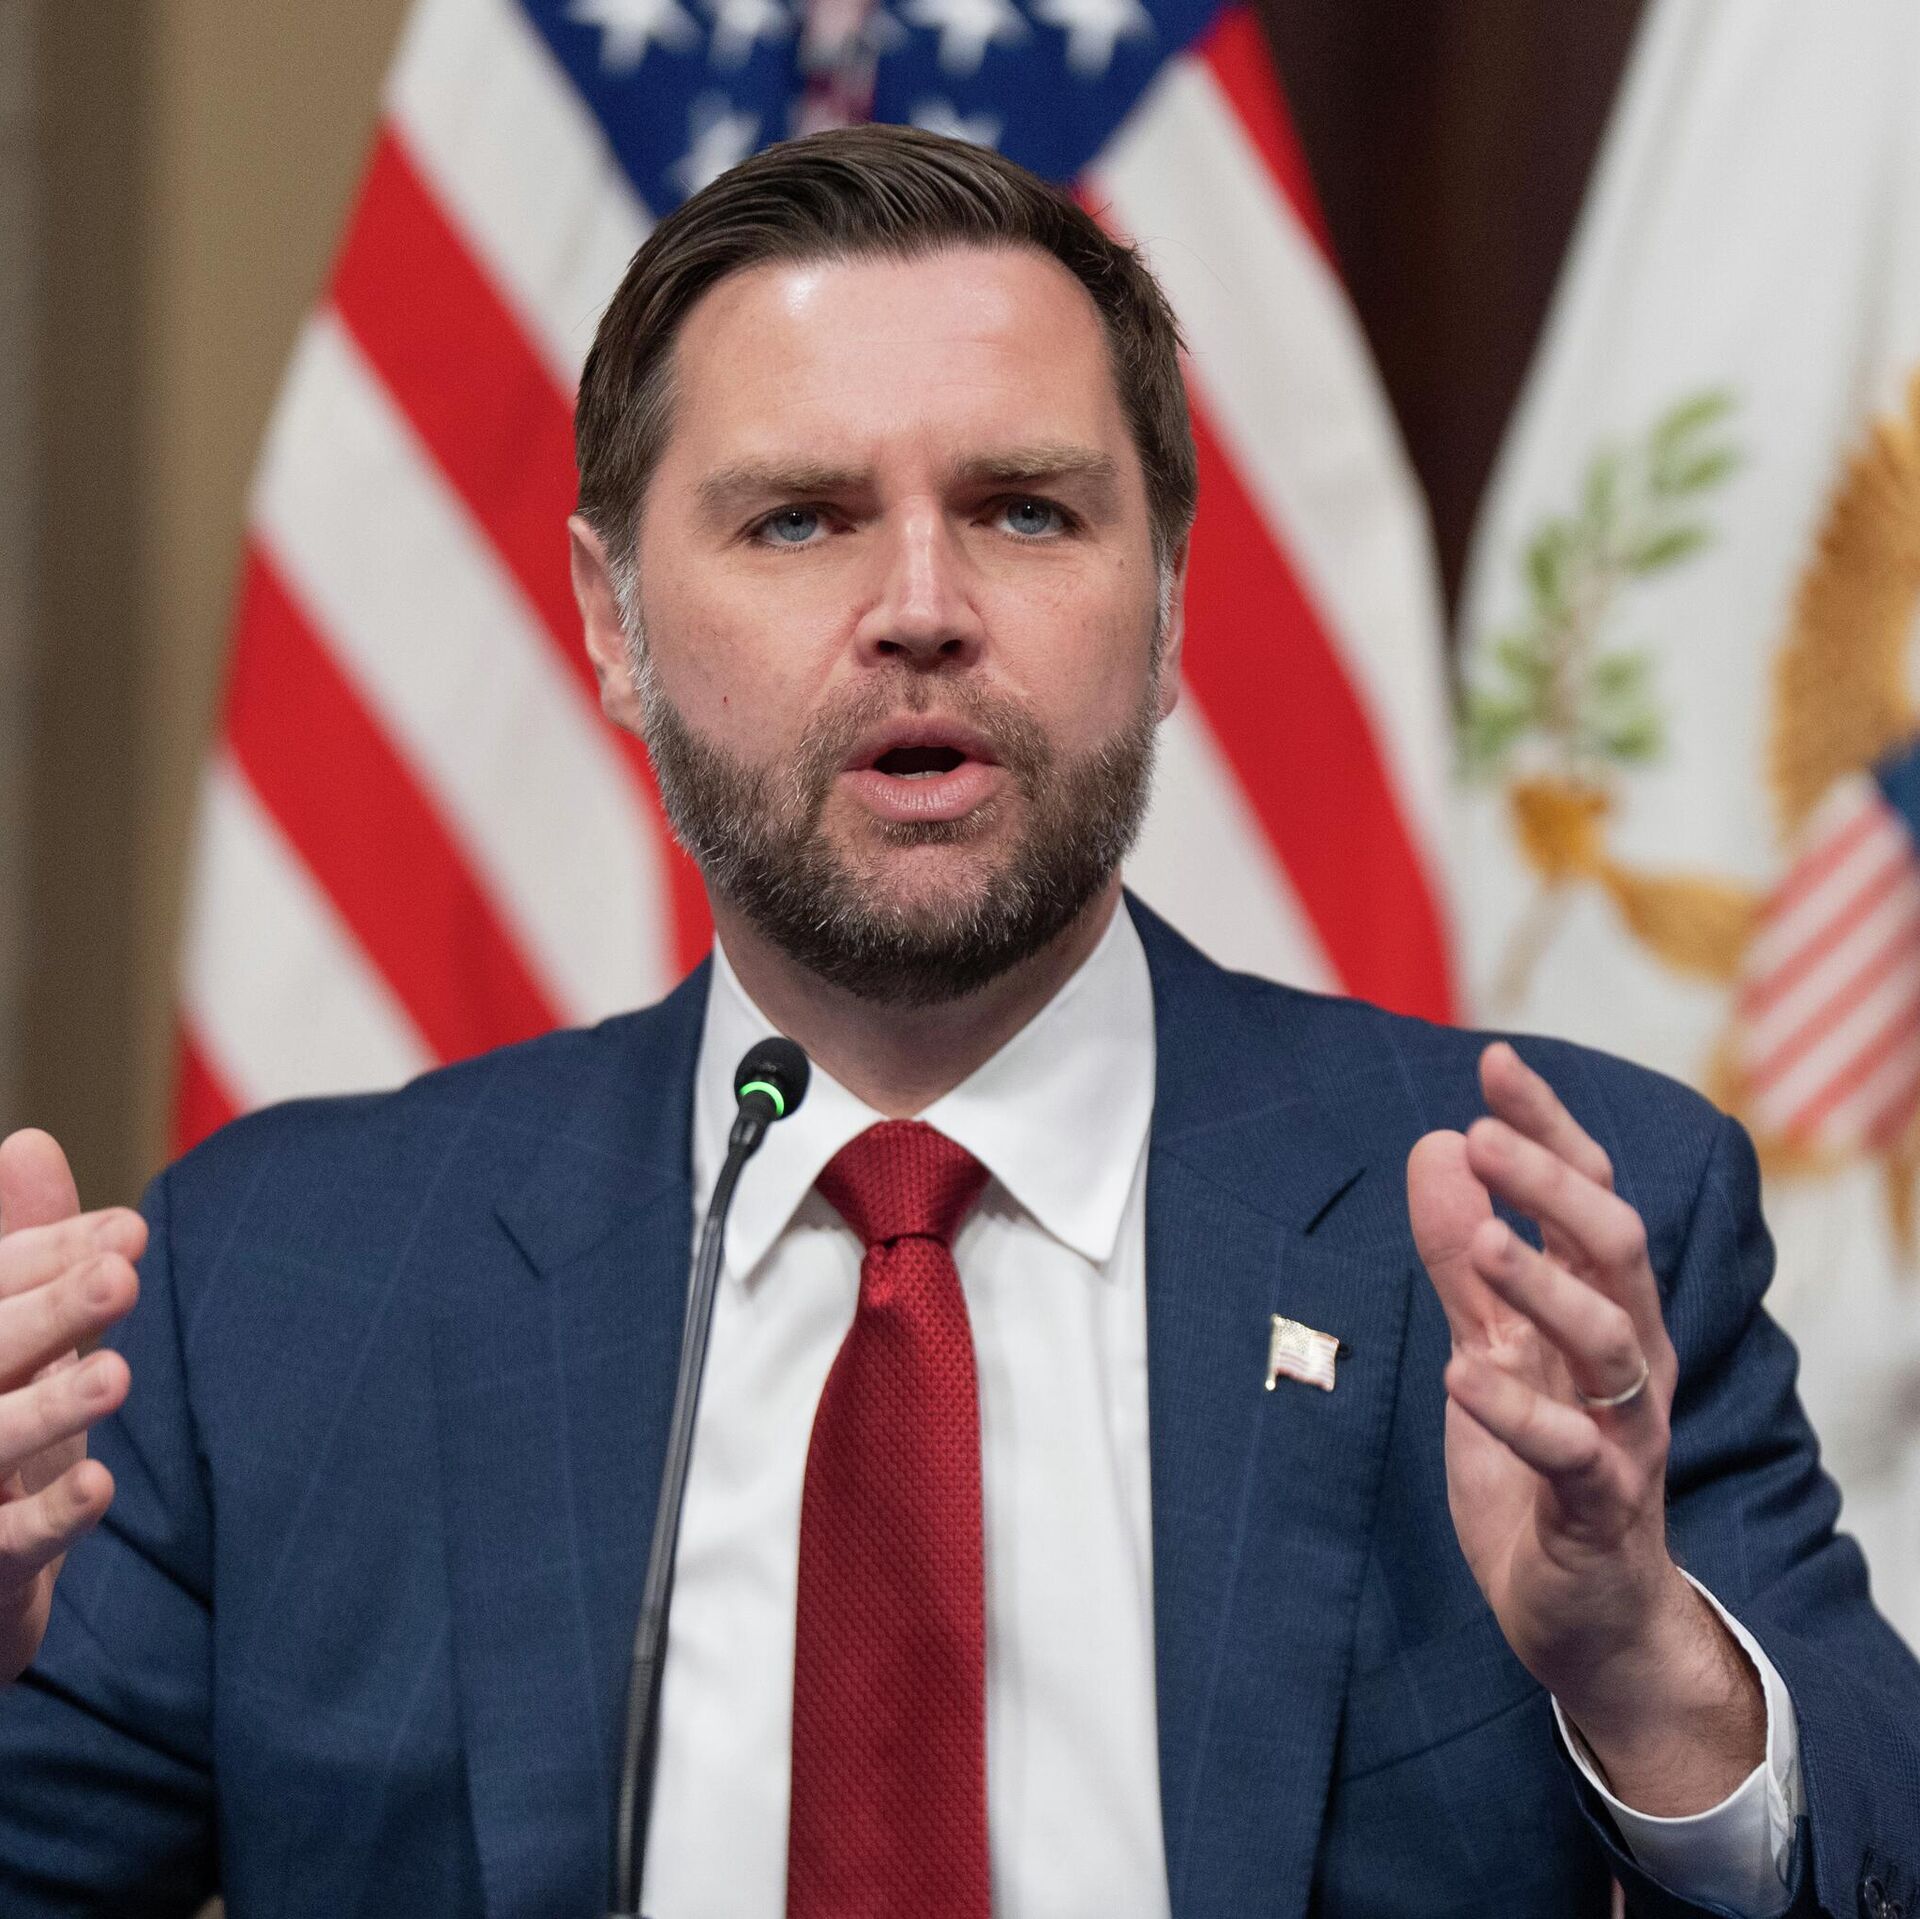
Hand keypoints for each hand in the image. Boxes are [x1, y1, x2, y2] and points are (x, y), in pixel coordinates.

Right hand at [0, 1130, 140, 1684]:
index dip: (51, 1257)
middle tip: (122, 1276)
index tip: (130, 1232)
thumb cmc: (6, 1442)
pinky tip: (101, 1486)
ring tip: (118, 1376)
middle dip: (48, 1313)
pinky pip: (5, 1549)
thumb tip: (31, 1142)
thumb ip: (29, 1252)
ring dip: (48, 1410)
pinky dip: (50, 1516)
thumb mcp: (22, 1341)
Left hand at [1406, 1045, 1762, 1813]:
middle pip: (1613, 1248)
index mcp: (1600, 1309)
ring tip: (1480, 1240)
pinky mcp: (1600, 1508)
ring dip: (1543, 1285)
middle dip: (1551, 1185)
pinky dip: (1518, 1412)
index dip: (1547, 1128)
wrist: (1584, 1615)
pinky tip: (1465, 1376)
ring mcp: (1621, 1433)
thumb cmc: (1538, 1466)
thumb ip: (1460, 1258)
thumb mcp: (1487, 1346)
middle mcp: (1625, 1359)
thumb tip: (1436, 1146)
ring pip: (1608, 1341)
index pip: (1587, 1197)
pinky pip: (1571, 1454)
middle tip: (1482, 1135)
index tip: (1493, 1063)